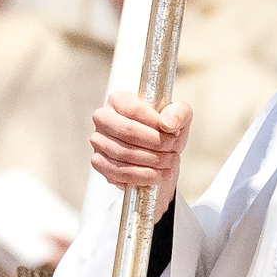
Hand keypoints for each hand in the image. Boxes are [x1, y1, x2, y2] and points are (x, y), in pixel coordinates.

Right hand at [88, 92, 191, 215]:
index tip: (174, 134)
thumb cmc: (164, 128)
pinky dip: (141, 176)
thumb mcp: (178, 114)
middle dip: (156, 145)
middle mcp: (102, 118)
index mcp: (118, 99)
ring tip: (169, 164)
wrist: (156, 150)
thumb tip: (168, 124)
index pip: (134, 110)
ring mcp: (98, 141)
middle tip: (174, 152)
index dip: (156, 124)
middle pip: (128, 132)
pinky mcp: (99, 162)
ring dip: (152, 162)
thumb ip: (178, 113)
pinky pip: (118, 172)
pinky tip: (157, 176)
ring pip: (124, 153)